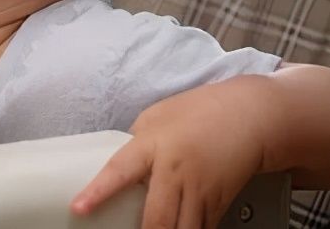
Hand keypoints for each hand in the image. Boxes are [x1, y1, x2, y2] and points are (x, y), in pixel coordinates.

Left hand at [71, 76, 270, 228]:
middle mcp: (177, 172)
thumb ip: (136, 145)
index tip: (79, 208)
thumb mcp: (155, 117)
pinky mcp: (219, 204)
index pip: (119, 171)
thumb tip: (120, 168)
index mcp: (153, 145)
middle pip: (157, 218)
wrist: (250, 116)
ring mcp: (200, 191)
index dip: (97, 192)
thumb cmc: (199, 111)